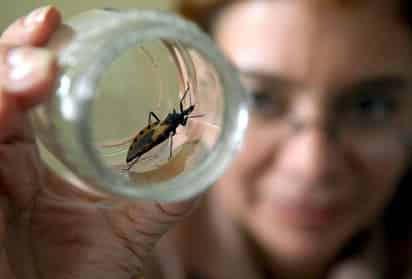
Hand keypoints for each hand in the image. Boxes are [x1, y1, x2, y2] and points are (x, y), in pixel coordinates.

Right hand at [0, 6, 198, 278]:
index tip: (54, 24)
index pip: (17, 99)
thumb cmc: (91, 275)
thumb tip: (207, 152)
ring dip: (2, 82)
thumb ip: (168, 192)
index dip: (28, 58)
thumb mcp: (134, 226)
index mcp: (29, 168)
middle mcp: (1, 171)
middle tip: (47, 31)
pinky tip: (10, 105)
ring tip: (40, 68)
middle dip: (13, 55)